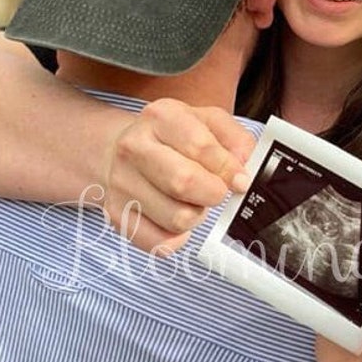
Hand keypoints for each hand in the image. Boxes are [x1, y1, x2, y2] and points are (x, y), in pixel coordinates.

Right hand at [101, 98, 255, 253]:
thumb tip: (244, 167)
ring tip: (192, 201)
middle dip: (212, 193)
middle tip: (216, 191)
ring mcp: (121, 182)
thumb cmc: (174, 138)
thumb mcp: (208, 121)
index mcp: (161, 117)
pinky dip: (177, 238)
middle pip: (183, 182)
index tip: (240, 180)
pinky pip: (159, 243)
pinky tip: (177, 219)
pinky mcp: (117, 214)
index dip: (229, 169)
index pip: (200, 146)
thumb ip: (235, 139)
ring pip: (176, 218)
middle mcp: (134, 147)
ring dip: (196, 215)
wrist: (124, 150)